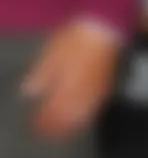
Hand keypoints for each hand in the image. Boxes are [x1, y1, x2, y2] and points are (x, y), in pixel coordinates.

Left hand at [21, 20, 120, 139]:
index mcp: (67, 88)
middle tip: (48, 129)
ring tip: (64, 125)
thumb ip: (41, 76)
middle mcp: (83, 94)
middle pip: (70, 118)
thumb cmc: (73, 40)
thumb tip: (29, 94)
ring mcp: (98, 90)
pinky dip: (86, 114)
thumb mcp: (51, 54)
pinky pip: (96, 106)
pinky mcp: (107, 84)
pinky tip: (82, 112)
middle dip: (59, 126)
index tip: (36, 125)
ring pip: (85, 115)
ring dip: (73, 123)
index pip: (54, 113)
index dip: (45, 121)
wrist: (104, 28)